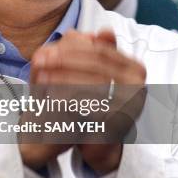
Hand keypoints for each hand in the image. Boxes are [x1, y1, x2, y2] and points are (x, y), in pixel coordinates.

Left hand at [21, 29, 145, 172]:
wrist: (100, 145)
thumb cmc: (92, 104)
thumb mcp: (87, 74)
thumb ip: (84, 53)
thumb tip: (72, 33)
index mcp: (134, 68)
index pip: (101, 51)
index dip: (72, 48)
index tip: (47, 49)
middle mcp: (138, 85)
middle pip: (96, 66)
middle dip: (65, 62)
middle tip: (39, 60)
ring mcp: (132, 104)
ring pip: (93, 84)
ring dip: (64, 79)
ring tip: (40, 78)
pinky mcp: (120, 123)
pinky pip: (90, 107)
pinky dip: (69, 101)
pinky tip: (50, 98)